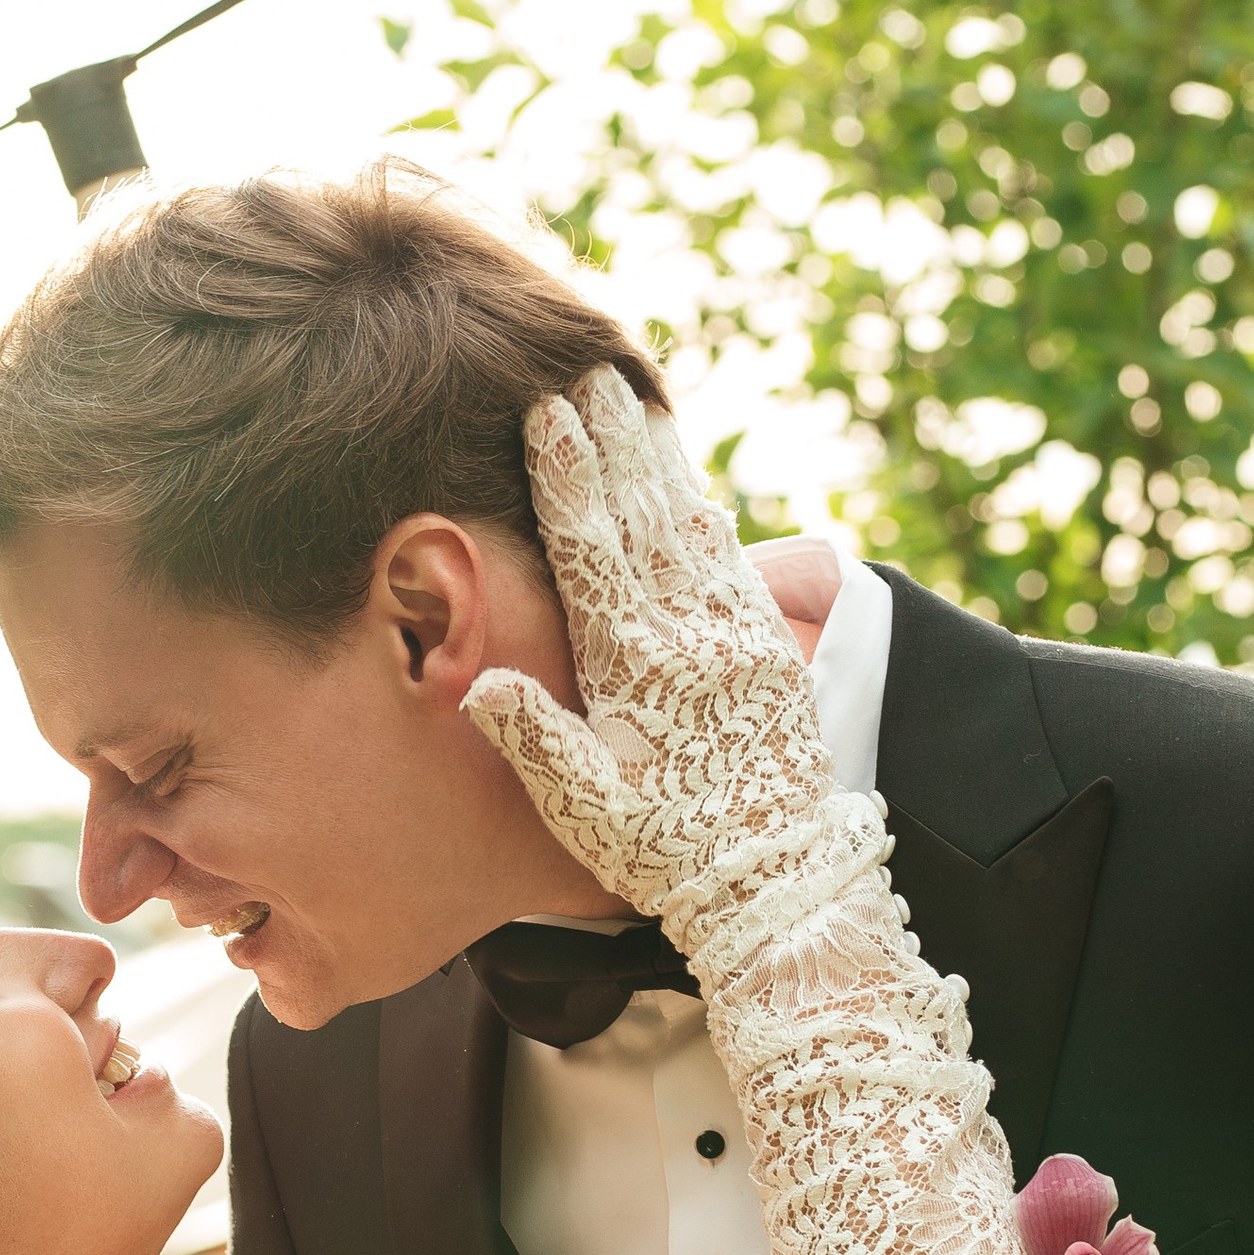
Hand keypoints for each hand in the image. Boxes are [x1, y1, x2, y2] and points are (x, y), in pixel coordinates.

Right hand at [464, 369, 834, 921]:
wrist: (774, 882)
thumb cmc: (664, 852)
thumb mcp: (582, 808)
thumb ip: (533, 736)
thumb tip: (478, 680)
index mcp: (634, 667)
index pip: (591, 549)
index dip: (566, 477)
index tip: (548, 412)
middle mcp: (689, 638)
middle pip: (642, 516)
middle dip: (613, 441)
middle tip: (590, 372)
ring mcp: (737, 639)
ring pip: (690, 527)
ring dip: (659, 461)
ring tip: (635, 402)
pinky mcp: (770, 654)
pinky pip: (732, 564)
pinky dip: (707, 517)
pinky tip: (694, 488)